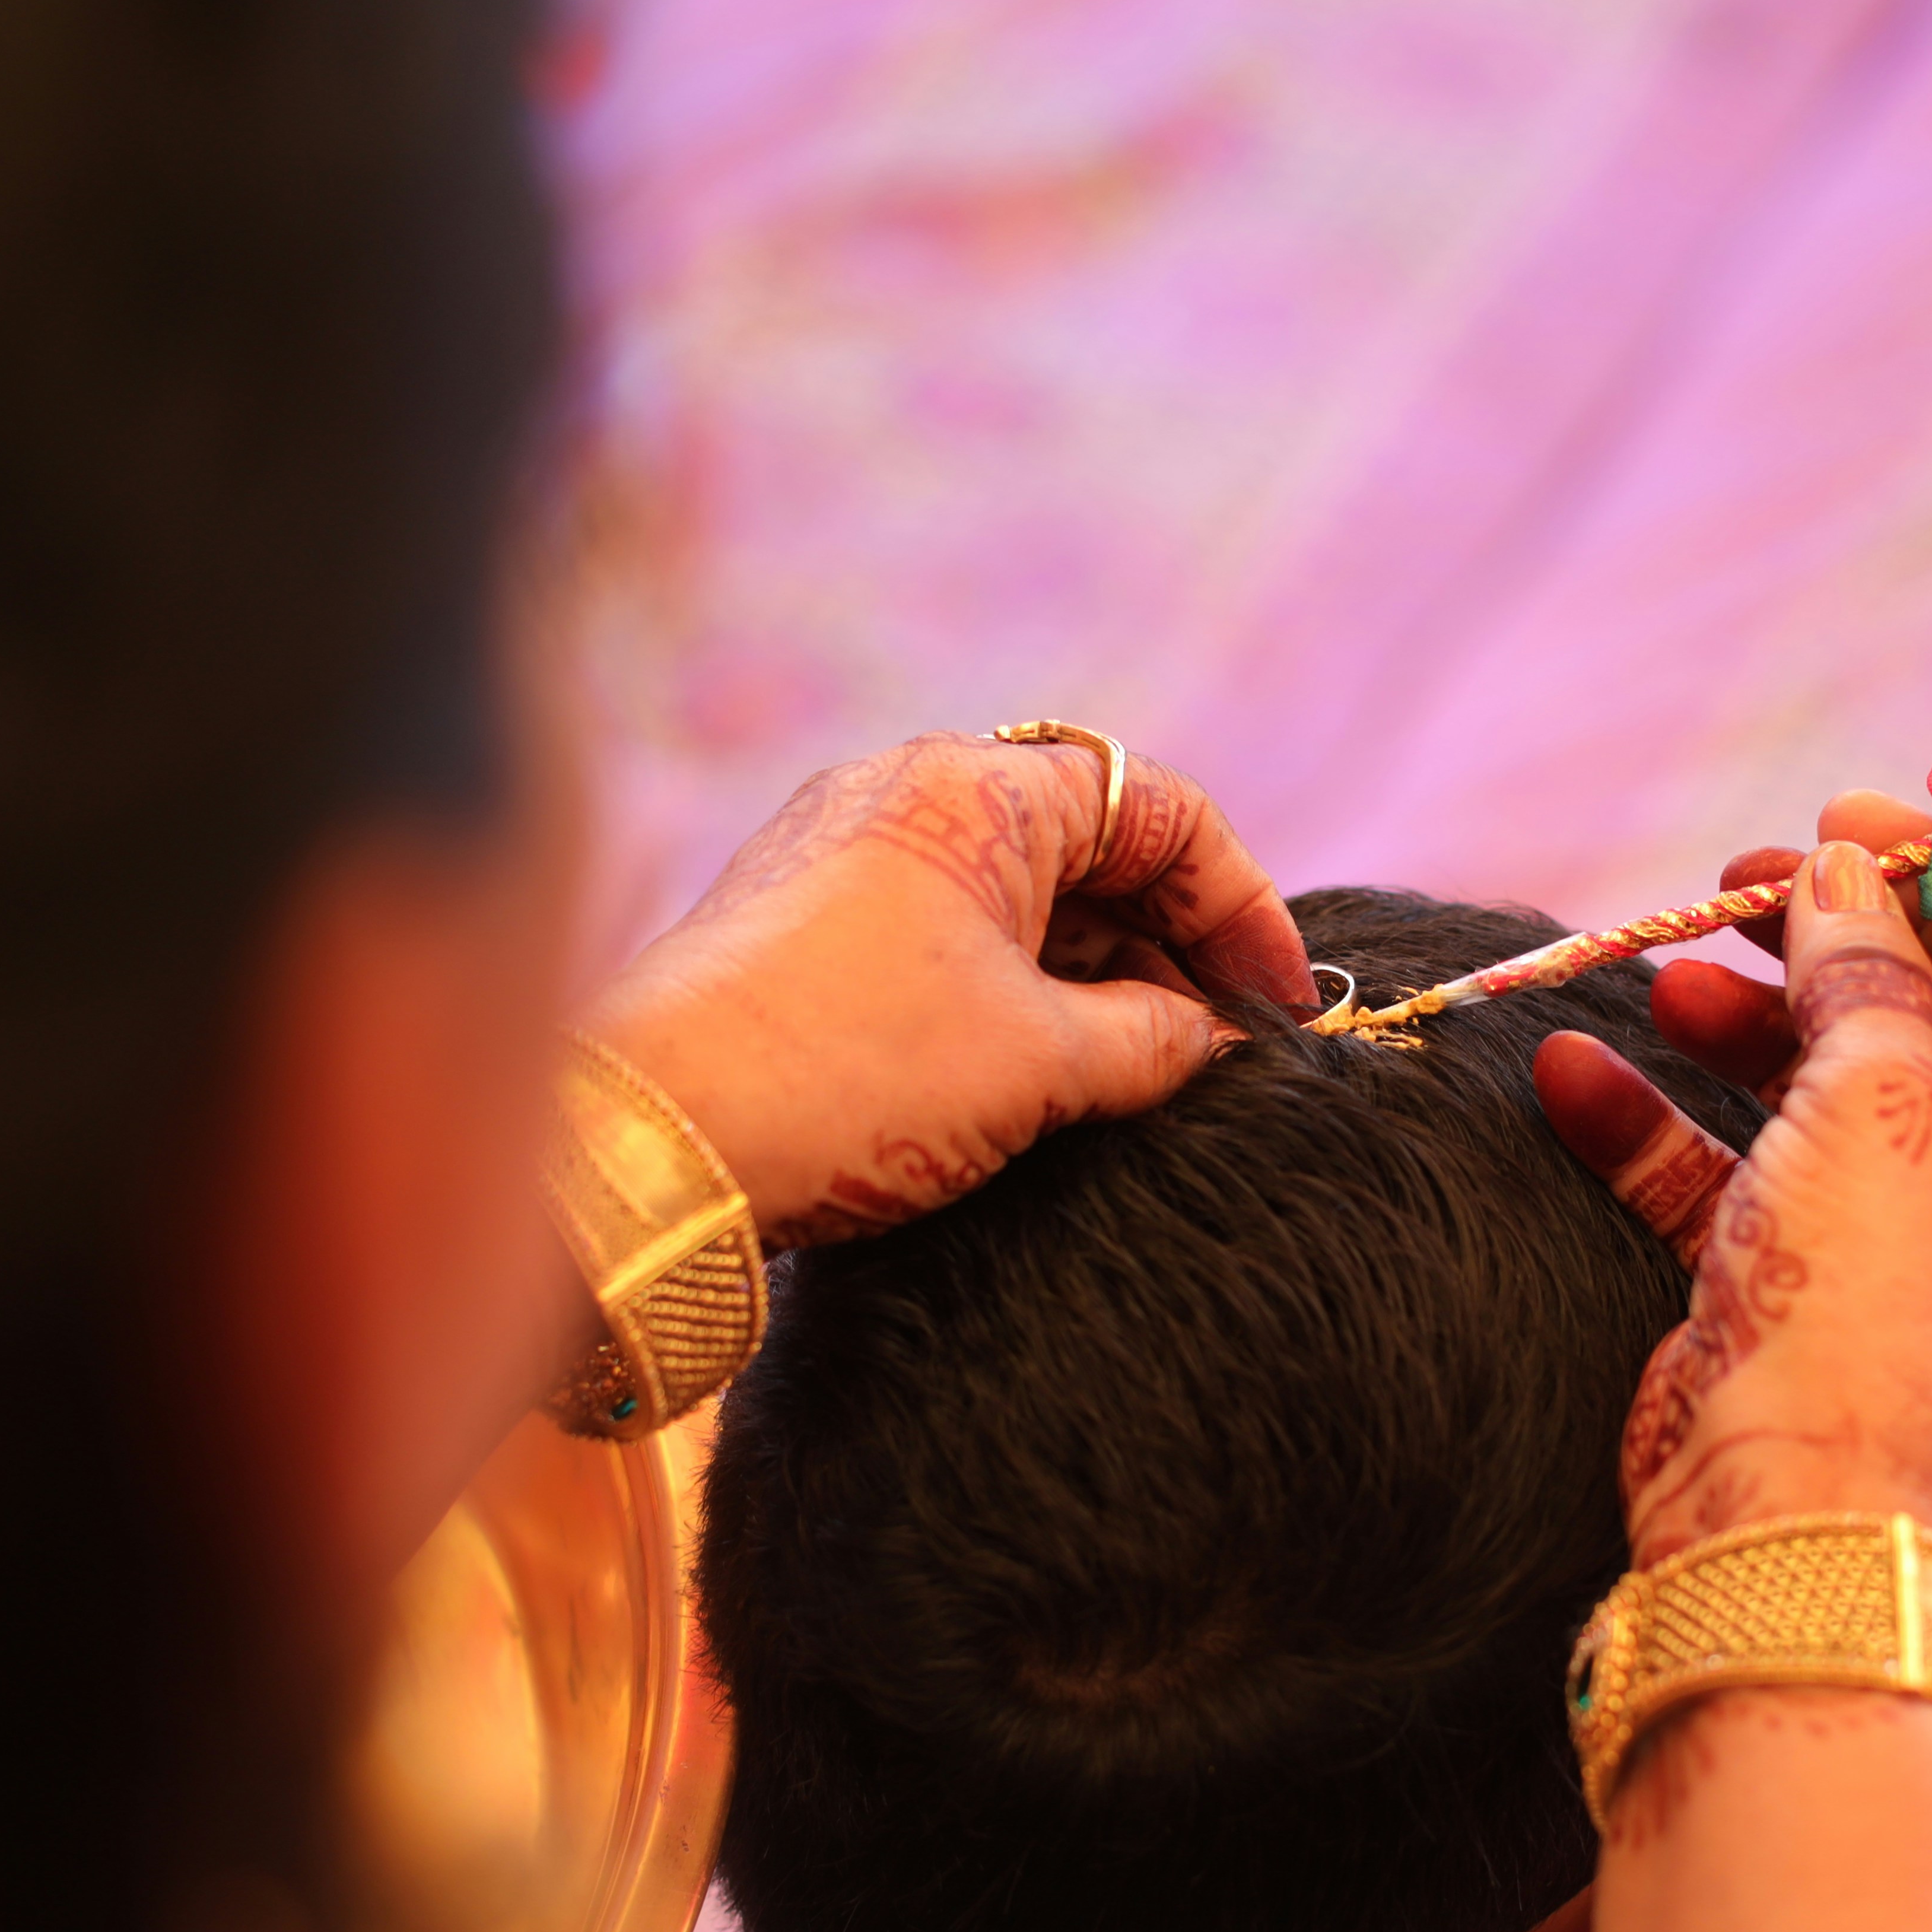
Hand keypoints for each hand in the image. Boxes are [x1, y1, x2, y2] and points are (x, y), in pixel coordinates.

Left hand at [586, 732, 1310, 1244]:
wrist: (651, 1141)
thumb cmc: (852, 1077)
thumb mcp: (1040, 1064)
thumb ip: (1152, 1039)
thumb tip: (1207, 1037)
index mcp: (974, 790)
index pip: (1157, 809)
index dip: (1238, 903)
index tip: (1280, 1002)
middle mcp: (903, 794)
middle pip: (1086, 846)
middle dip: (1168, 945)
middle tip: (1221, 1049)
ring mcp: (842, 857)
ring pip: (1013, 897)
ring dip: (1093, 976)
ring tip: (1143, 1078)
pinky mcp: (799, 925)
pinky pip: (944, 936)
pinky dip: (1014, 992)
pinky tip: (1045, 1075)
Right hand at [1532, 788, 1931, 1560]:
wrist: (1786, 1491)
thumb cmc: (1874, 1278)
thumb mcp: (1881, 1084)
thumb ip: (1862, 963)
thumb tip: (1843, 871)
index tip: (1847, 822)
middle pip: (1921, 1018)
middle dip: (1825, 942)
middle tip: (1741, 880)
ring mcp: (1892, 1238)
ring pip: (1815, 1089)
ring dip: (1734, 1020)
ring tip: (1664, 967)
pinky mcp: (1789, 1284)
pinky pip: (1727, 1173)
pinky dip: (1656, 1121)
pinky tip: (1577, 1067)